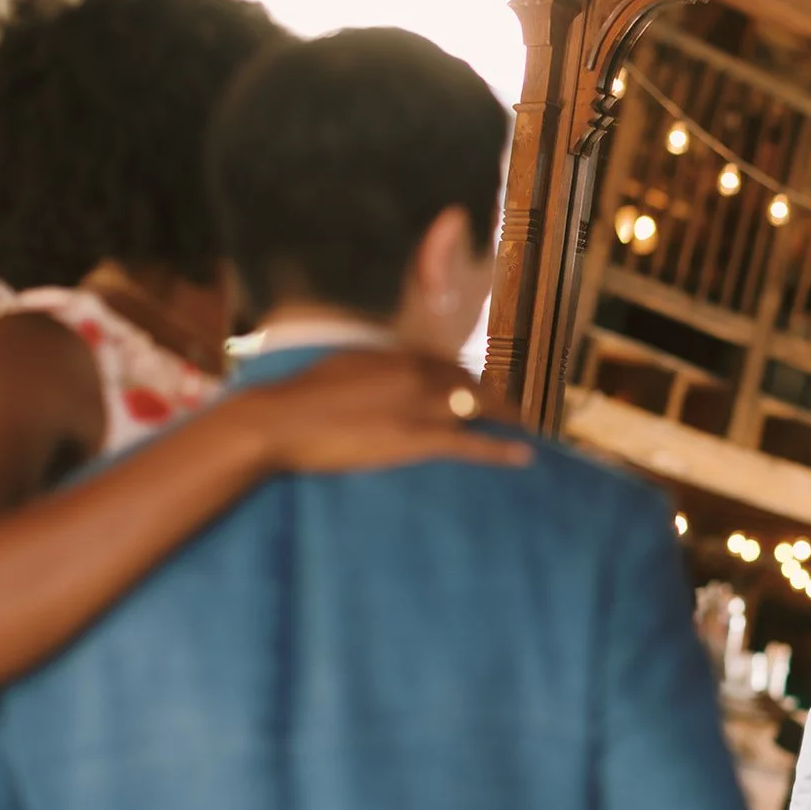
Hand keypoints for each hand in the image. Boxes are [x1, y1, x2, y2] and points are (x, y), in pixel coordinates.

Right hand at [231, 348, 532, 473]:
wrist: (282, 419)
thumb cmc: (301, 396)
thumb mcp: (343, 366)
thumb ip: (373, 368)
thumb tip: (383, 372)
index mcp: (399, 354)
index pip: (450, 364)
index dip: (472, 379)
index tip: (484, 390)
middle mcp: (418, 373)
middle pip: (471, 383)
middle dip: (496, 397)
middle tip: (515, 412)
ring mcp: (419, 405)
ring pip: (478, 407)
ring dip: (507, 417)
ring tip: (528, 429)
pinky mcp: (416, 438)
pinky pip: (469, 442)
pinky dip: (500, 449)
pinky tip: (524, 455)